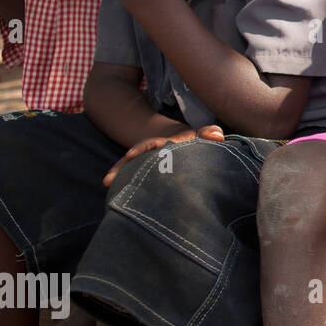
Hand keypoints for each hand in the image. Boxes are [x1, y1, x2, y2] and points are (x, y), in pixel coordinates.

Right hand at [103, 125, 223, 186]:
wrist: (183, 142)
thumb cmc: (193, 141)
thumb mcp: (199, 135)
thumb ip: (208, 133)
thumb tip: (218, 136)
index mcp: (165, 143)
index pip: (151, 145)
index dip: (142, 149)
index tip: (130, 155)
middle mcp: (152, 151)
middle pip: (134, 158)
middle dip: (122, 166)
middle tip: (109, 179)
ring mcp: (147, 161)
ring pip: (130, 167)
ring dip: (119, 175)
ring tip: (107, 184)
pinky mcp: (146, 171)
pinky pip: (132, 176)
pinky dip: (123, 182)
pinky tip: (113, 191)